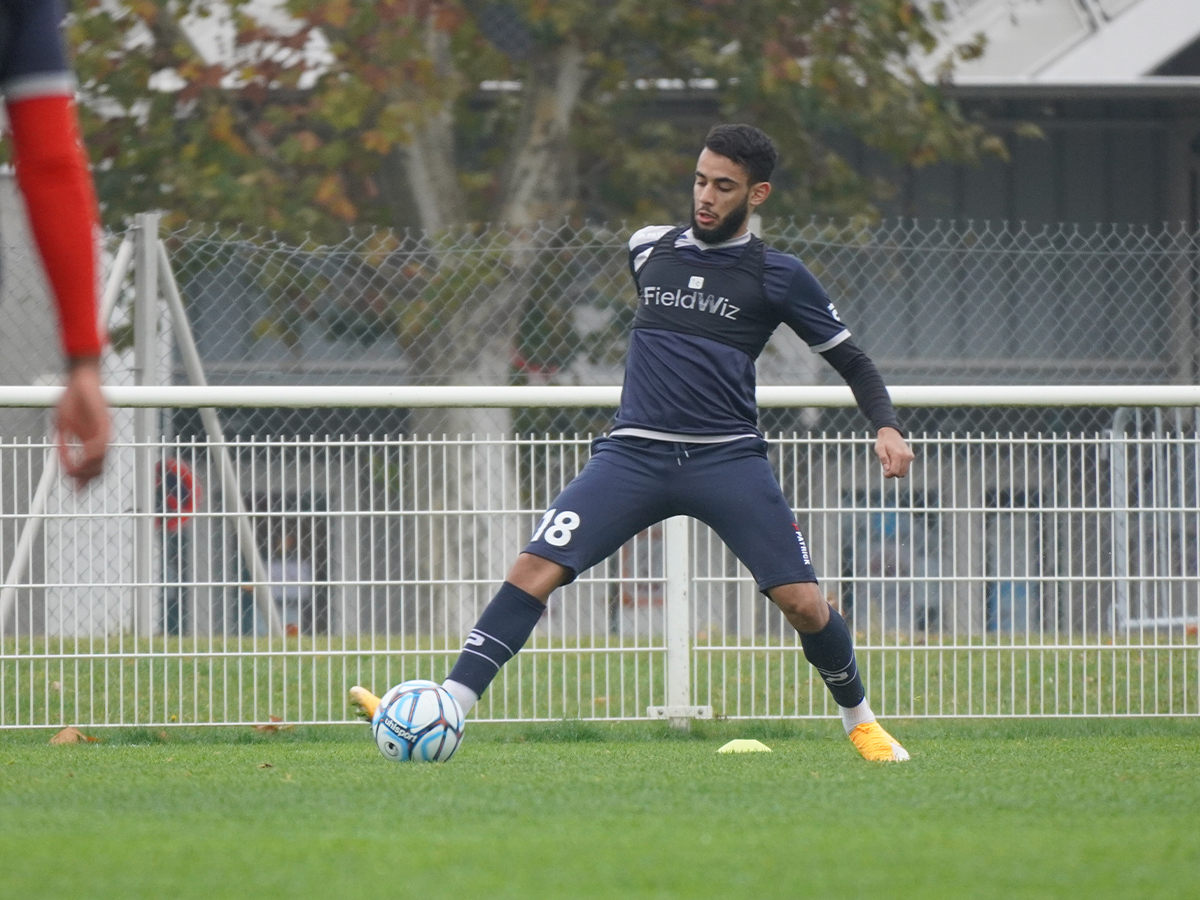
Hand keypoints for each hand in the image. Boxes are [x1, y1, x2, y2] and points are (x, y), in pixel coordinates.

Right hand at [55, 358, 109, 487]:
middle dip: (88, 480)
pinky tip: (83, 458)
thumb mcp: (63, 425)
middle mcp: (101, 438)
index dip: (84, 479)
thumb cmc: (73, 399)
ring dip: (89, 468)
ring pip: (102, 458)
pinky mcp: (105, 422)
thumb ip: (64, 443)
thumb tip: (64, 461)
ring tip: (77, 474)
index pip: (93, 466)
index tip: (77, 490)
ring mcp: (104, 431)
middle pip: (100, 467)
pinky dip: (92, 453)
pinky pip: (101, 442)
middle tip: (78, 489)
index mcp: (92, 440)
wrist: (82, 378)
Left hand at [874, 426, 912, 478]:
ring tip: (890, 463)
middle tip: (886, 467)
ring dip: (896, 471)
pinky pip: (906, 468)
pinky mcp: (911, 456)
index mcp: (897, 454)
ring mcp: (910, 456)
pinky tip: (895, 462)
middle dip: (892, 473)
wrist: (891, 433)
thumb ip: (883, 459)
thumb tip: (887, 469)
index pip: (894, 471)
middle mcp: (906, 456)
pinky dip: (900, 468)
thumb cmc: (883, 442)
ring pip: (904, 472)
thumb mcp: (879, 449)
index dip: (888, 475)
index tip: (883, 472)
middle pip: (900, 473)